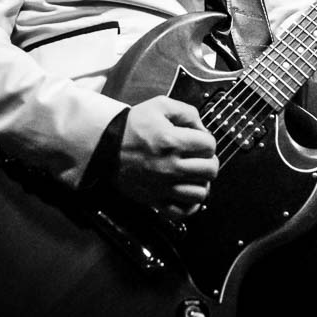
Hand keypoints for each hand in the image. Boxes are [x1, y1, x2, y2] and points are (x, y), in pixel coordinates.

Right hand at [115, 95, 218, 219]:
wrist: (106, 145)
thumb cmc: (133, 126)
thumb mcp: (160, 106)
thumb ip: (187, 112)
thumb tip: (203, 129)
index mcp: (172, 141)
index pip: (209, 145)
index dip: (207, 140)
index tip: (198, 139)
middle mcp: (170, 166)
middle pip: (210, 169)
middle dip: (209, 160)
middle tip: (200, 156)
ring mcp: (163, 186)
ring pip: (201, 192)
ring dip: (201, 181)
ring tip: (194, 174)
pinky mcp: (154, 199)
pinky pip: (182, 211)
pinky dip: (190, 205)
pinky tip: (187, 192)